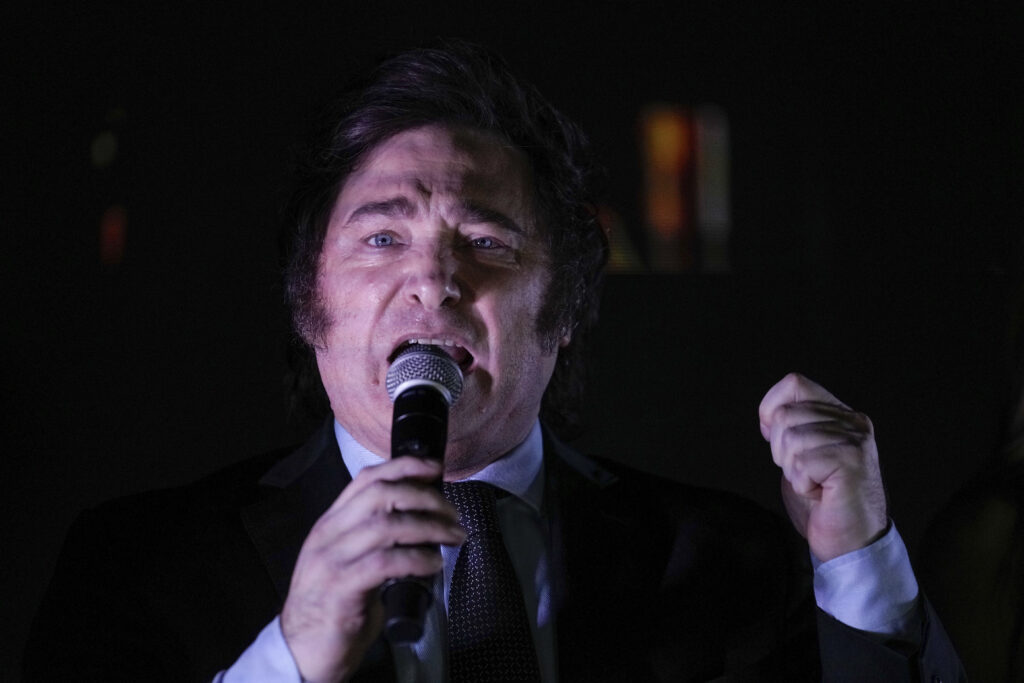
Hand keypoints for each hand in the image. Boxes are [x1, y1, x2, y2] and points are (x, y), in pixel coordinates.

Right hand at [280, 456, 464, 682]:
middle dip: (424, 497)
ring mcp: (331, 560)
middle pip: (381, 494)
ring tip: (453, 536)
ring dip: (429, 527)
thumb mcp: (349, 560)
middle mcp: (328, 535)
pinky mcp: (341, 589)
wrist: (302, 651)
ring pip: (386, 525)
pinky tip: (433, 563)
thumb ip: (374, 538)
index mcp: (331, 523)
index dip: (404, 467)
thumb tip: (423, 520)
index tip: (436, 469)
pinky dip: (416, 558)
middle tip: (452, 513)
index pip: (367, 479)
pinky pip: (385, 562)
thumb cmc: (334, 606)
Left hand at [758, 373, 887, 561]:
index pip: (795, 383)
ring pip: (791, 438)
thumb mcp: (802, 456)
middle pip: (785, 414)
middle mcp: (853, 422)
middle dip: (780, 449)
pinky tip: (820, 493)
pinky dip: (802, 483)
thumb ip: (792, 429)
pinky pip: (801, 462)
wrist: (851, 543)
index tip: (772, 436)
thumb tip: (768, 414)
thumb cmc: (824, 503)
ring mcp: (855, 441)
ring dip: (792, 470)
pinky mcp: (852, 462)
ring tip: (814, 484)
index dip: (771, 407)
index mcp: (841, 416)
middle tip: (804, 473)